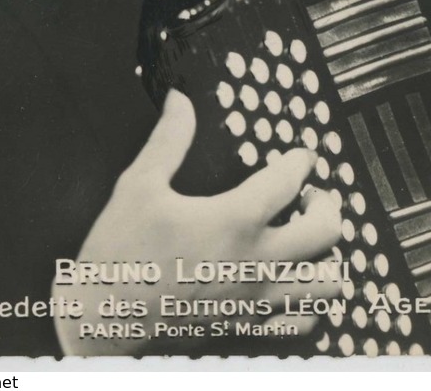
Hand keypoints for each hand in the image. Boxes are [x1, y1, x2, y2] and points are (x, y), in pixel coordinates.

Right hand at [54, 88, 340, 355]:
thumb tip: (179, 100)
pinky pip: (303, 323)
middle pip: (326, 232)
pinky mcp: (249, 330)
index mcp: (234, 220)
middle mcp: (257, 262)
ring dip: (327, 258)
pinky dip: (310, 304)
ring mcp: (257, 301)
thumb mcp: (139, 186)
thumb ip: (168, 140)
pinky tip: (293, 287)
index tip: (303, 156)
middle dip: (328, 206)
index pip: (289, 181)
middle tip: (313, 196)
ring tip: (309, 242)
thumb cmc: (120, 254)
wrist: (102, 323)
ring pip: (326, 284)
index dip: (301, 161)